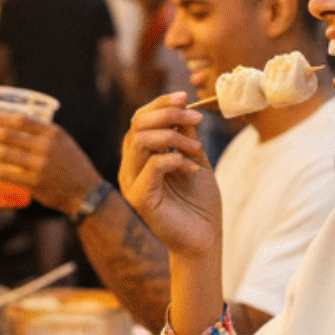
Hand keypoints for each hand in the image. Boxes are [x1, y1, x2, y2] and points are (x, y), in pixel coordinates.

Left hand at [0, 117, 100, 215]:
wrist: (88, 193)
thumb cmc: (74, 166)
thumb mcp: (64, 143)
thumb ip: (44, 134)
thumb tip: (18, 127)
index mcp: (53, 133)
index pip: (20, 120)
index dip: (0, 118)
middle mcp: (46, 147)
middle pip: (7, 136)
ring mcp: (40, 166)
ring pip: (4, 154)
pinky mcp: (35, 184)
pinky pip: (8, 174)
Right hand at [119, 93, 220, 260]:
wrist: (204, 239)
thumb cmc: (200, 202)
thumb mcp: (194, 158)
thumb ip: (185, 135)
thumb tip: (182, 107)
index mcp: (140, 157)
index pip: (139, 119)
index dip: (160, 103)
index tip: (185, 96)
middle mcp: (131, 168)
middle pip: (137, 124)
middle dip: (168, 114)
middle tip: (196, 119)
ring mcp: (132, 183)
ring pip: (141, 141)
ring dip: (174, 137)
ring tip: (198, 149)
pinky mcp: (140, 198)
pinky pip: (152, 165)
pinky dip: (175, 159)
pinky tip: (192, 169)